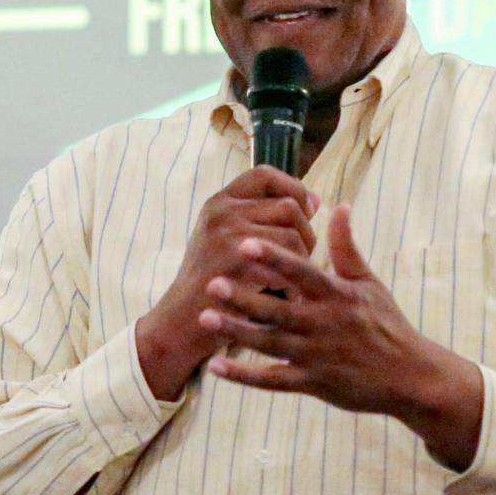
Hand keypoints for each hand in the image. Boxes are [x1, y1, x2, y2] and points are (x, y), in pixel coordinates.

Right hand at [136, 165, 318, 400]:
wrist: (181, 320)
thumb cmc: (214, 279)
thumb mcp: (225, 236)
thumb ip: (263, 216)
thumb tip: (314, 201)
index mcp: (219, 202)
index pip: (264, 174)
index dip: (292, 187)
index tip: (306, 208)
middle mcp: (222, 213)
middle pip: (288, 206)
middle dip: (306, 231)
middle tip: (301, 255)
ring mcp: (229, 237)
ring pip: (294, 235)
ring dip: (303, 259)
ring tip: (291, 276)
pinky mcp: (239, 265)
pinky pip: (288, 264)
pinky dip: (293, 282)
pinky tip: (284, 293)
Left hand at [198, 204, 483, 469]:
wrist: (409, 376)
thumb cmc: (387, 324)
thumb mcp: (369, 282)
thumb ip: (346, 246)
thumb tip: (339, 205)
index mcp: (337, 295)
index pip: (302, 272)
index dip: (273, 257)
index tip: (245, 242)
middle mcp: (323, 324)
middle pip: (277, 308)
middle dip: (243, 296)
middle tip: (212, 282)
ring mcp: (316, 355)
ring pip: (268, 343)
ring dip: (235, 331)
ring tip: (205, 317)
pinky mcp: (312, 383)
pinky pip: (272, 380)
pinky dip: (244, 375)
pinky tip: (217, 365)